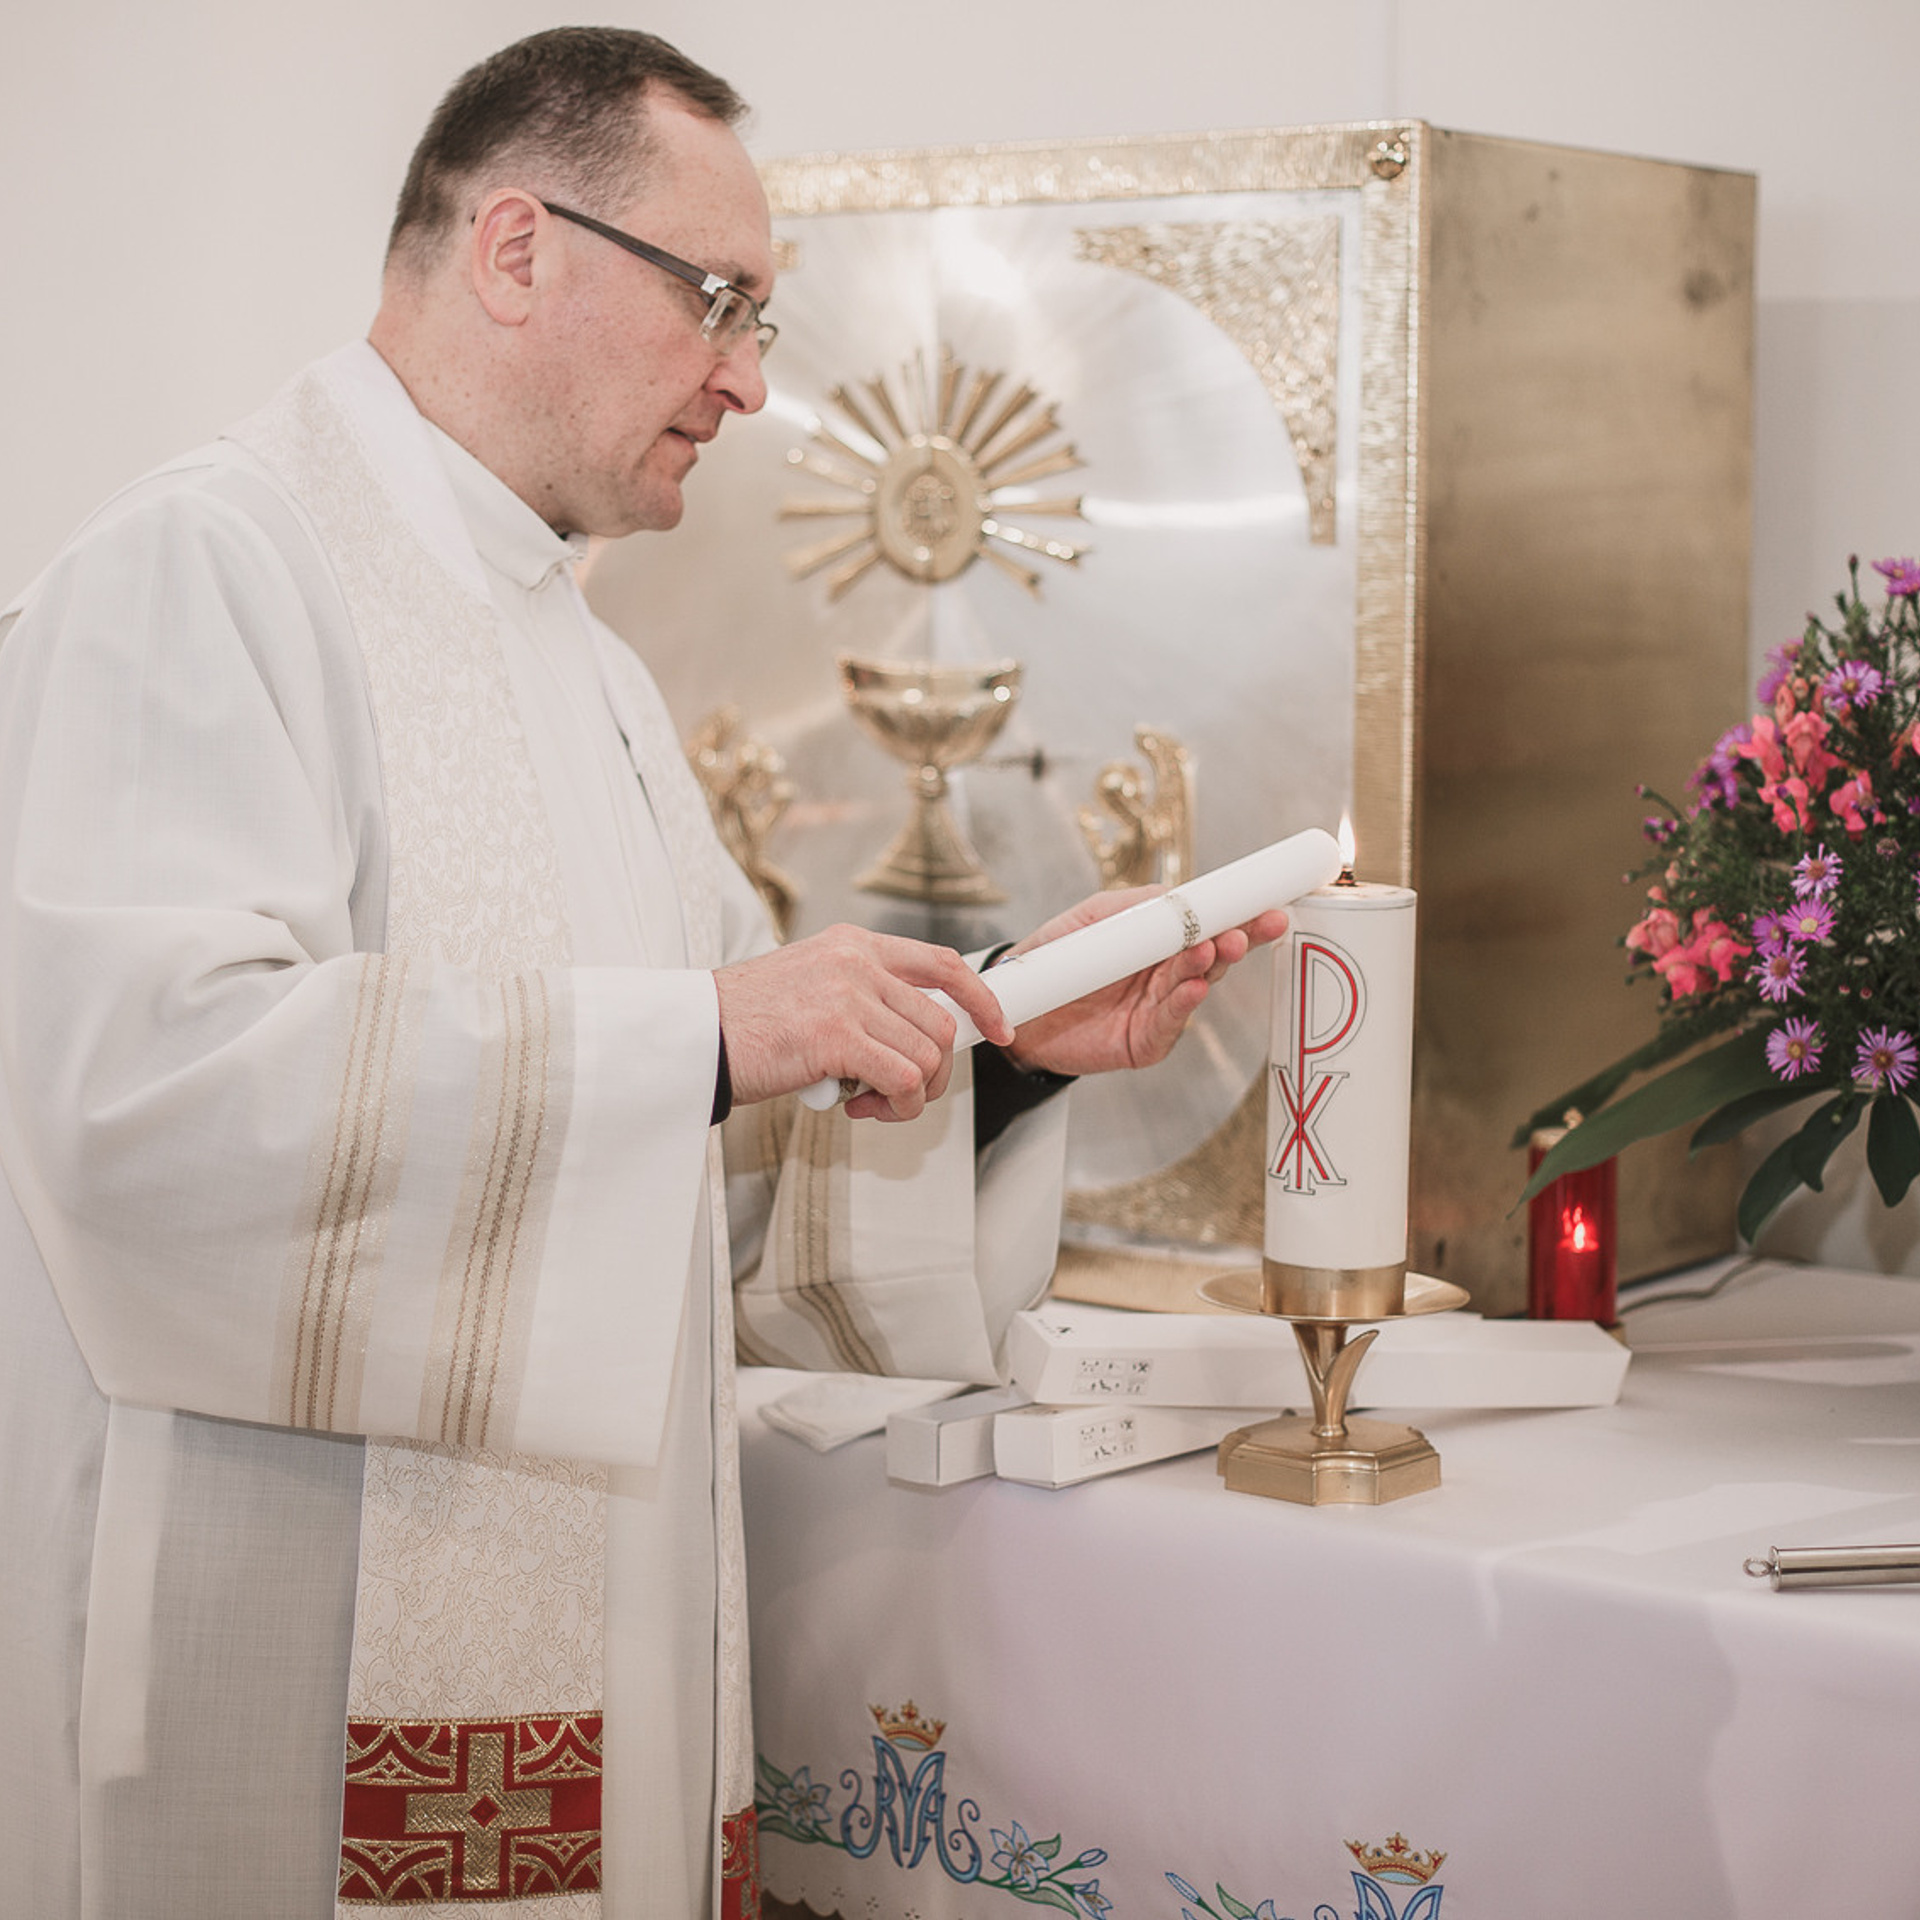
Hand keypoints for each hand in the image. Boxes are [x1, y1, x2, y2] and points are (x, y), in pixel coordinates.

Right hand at [714, 925, 1013, 1121]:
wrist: (694, 1035)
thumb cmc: (743, 1024)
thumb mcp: (810, 987)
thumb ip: (861, 999)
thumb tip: (910, 1038)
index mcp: (852, 944)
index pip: (940, 963)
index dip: (979, 998)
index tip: (998, 1027)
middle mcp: (856, 962)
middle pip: (939, 1022)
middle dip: (935, 1071)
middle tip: (900, 1093)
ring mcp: (849, 996)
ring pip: (927, 1055)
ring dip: (911, 1095)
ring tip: (871, 1103)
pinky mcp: (837, 1035)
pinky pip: (904, 1079)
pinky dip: (896, 1105)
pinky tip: (862, 1107)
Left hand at [998, 889, 1289, 1078]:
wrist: (1017, 1009)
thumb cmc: (1054, 959)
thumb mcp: (1090, 919)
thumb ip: (1133, 907)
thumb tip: (1175, 894)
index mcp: (1159, 943)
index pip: (1206, 926)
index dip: (1236, 915)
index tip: (1263, 902)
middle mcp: (1167, 975)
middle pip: (1212, 955)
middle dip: (1235, 939)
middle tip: (1253, 926)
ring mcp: (1159, 1009)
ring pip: (1195, 984)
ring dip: (1209, 965)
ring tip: (1217, 947)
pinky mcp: (1145, 1041)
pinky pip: (1170, 1022)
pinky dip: (1184, 1003)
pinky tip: (1195, 987)